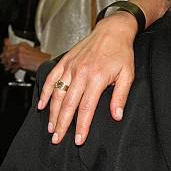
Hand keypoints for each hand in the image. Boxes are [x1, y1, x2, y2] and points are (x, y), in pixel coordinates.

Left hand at [0, 39, 49, 72]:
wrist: (45, 62)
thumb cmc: (42, 57)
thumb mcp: (32, 49)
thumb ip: (23, 49)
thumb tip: (18, 50)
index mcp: (22, 45)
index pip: (9, 45)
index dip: (5, 46)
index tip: (4, 47)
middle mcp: (20, 50)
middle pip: (6, 52)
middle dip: (4, 55)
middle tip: (2, 58)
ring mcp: (20, 57)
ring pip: (8, 59)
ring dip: (6, 62)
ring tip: (6, 64)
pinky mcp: (20, 64)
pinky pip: (13, 66)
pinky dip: (12, 68)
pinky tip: (11, 69)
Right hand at [39, 11, 137, 144]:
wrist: (112, 30)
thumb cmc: (121, 53)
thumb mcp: (128, 74)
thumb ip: (120, 96)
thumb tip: (116, 116)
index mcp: (98, 78)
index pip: (87, 108)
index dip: (82, 126)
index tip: (79, 139)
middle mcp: (81, 73)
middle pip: (68, 104)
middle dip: (62, 124)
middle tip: (57, 139)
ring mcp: (71, 67)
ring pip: (57, 94)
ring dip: (53, 113)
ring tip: (52, 128)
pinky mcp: (64, 61)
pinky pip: (51, 79)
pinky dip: (45, 92)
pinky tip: (43, 105)